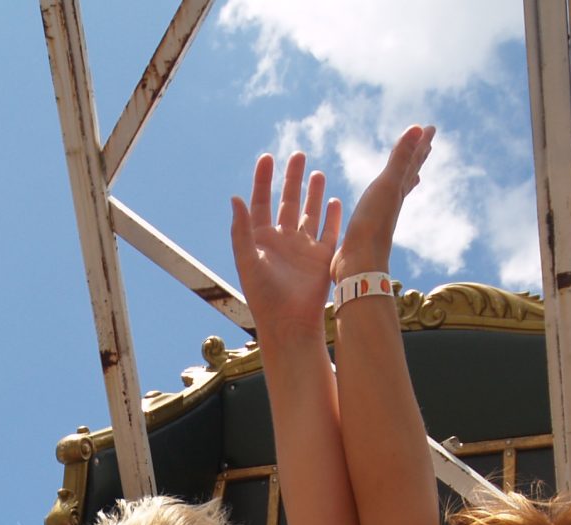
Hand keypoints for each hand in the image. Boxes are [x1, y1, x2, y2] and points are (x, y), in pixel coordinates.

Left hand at [229, 151, 339, 333]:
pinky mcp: (322, 258)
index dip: (263, 180)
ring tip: (318, 172)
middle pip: (288, 202)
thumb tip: (235, 197)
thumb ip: (241, 230)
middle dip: (292, 178)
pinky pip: (329, 232)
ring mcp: (303, 249)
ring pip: (310, 213)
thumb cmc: (264, 296)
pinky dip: (333, 216)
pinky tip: (335, 200)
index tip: (268, 157)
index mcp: (261, 240)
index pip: (261, 202)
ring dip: (313, 193)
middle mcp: (282, 241)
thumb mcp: (247, 260)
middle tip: (298, 155)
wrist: (289, 324)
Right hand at [334, 125, 432, 281]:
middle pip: (408, 174)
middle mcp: (393, 201)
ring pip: (396, 191)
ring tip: (411, 174)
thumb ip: (401, 157)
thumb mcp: (388, 186)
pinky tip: (379, 203)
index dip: (420, 144)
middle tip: (425, 144)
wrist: (359, 264)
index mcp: (397, 190)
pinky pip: (377, 205)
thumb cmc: (372, 225)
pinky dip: (381, 198)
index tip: (429, 128)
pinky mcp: (365, 227)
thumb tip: (420, 128)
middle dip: (416, 158)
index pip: (413, 161)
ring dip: (403, 178)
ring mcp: (380, 215)